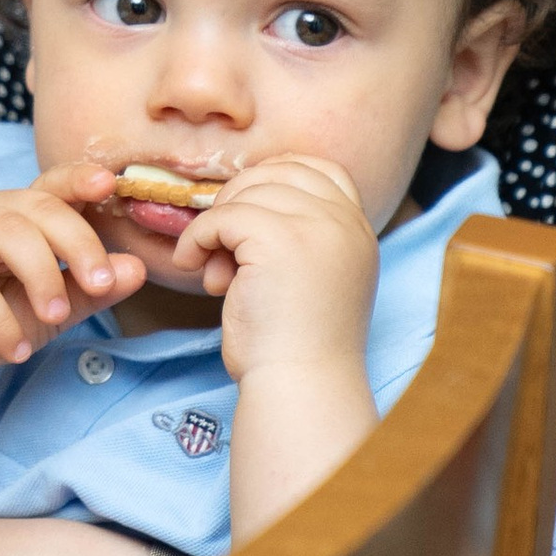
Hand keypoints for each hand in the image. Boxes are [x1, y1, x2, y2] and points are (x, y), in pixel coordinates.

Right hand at [0, 177, 141, 398]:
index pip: (53, 186)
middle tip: (101, 284)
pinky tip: (17, 350)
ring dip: (41, 275)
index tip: (110, 184)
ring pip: (7, 234)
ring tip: (55, 316)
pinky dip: (0, 322)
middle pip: (38, 207)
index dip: (79, 179)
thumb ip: (89, 290)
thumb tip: (137, 269)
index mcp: (21, 216)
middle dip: (77, 242)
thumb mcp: (51, 309)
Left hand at [176, 154, 378, 379]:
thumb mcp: (311, 276)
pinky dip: (198, 239)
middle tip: (223, 249)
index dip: (276, 177)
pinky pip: (222, 217)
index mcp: (359, 231)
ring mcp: (317, 227)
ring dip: (217, 227)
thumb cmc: (293, 344)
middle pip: (278, 173)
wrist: (298, 386)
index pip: (320, 169)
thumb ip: (296, 235)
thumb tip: (241, 199)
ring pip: (247, 193)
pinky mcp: (280, 239)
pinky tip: (196, 269)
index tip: (245, 209)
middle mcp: (345, 223)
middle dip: (239, 202)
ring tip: (215, 274)